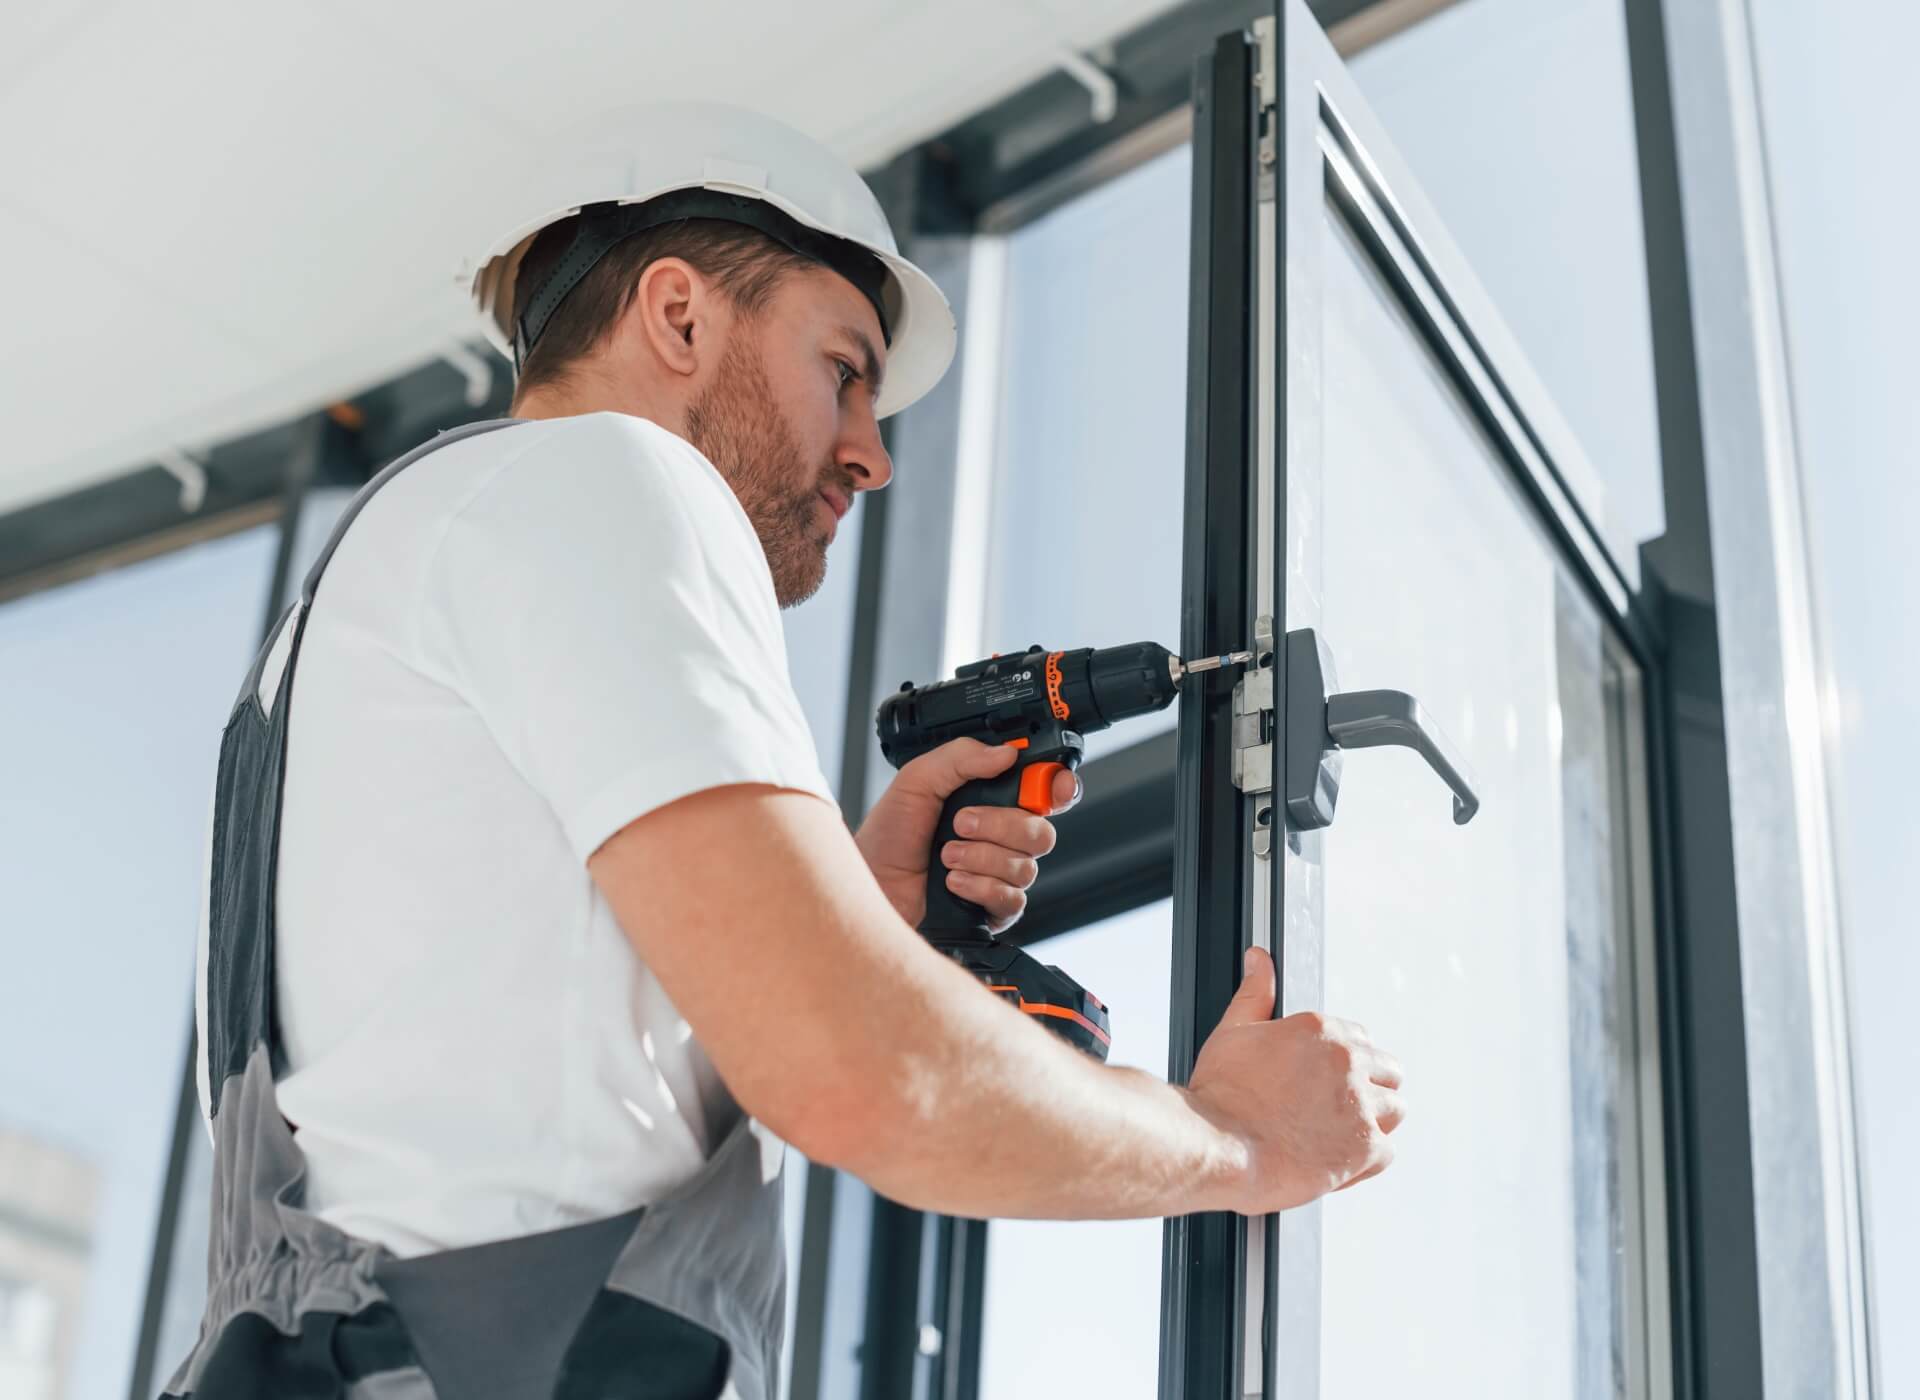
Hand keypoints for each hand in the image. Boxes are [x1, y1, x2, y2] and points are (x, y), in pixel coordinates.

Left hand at [855, 738, 1080, 932]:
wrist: (870, 884)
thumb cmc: (888, 837)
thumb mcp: (917, 780)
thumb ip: (960, 758)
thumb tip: (1005, 752)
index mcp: (990, 801)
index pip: (1044, 792)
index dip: (1058, 787)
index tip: (1051, 787)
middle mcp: (1001, 838)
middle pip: (1042, 831)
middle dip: (1001, 825)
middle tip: (961, 822)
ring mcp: (999, 875)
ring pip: (1026, 866)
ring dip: (981, 857)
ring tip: (946, 854)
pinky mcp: (993, 909)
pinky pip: (1012, 898)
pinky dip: (979, 886)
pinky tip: (953, 882)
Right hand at [1184, 947, 1404, 1213]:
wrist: (1218, 1149)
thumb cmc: (1220, 1095)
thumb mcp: (1233, 1032)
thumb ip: (1256, 993)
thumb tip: (1260, 958)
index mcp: (1320, 1030)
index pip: (1360, 1039)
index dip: (1343, 1061)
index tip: (1324, 1080)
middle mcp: (1347, 1062)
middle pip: (1388, 1070)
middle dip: (1368, 1086)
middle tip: (1335, 1107)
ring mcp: (1360, 1105)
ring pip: (1394, 1109)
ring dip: (1373, 1120)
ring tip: (1340, 1134)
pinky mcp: (1364, 1148)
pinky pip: (1387, 1151)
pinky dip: (1365, 1158)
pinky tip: (1337, 1159)